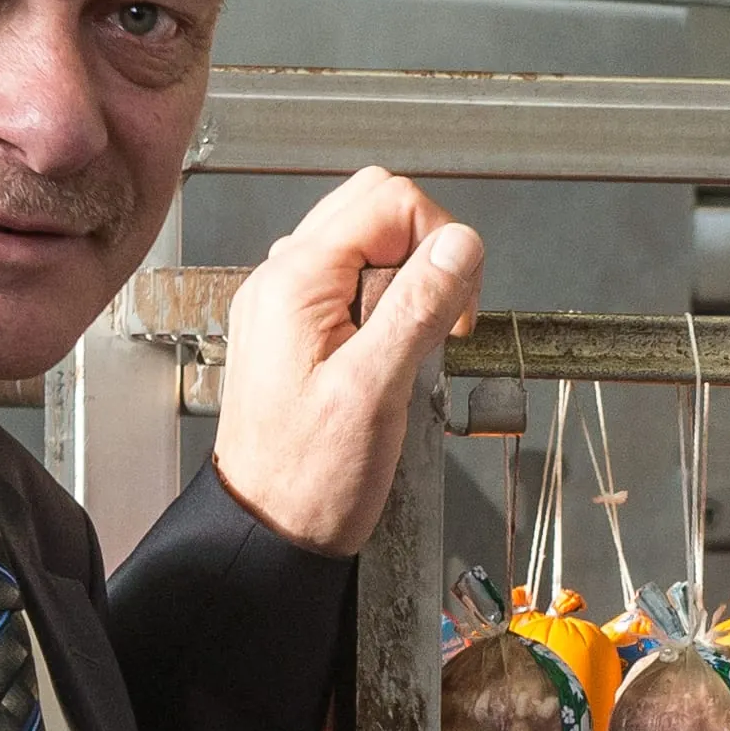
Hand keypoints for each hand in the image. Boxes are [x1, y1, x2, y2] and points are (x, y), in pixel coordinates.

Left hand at [211, 168, 482, 555]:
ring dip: (406, 277)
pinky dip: (384, 302)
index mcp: (294, 281)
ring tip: (412, 342)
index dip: (439, 242)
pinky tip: (390, 351)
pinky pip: (351, 281)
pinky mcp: (297, 327)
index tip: (454, 306)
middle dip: (425, 250)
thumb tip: (461, 243)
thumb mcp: (376, 390)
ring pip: (366, 241)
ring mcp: (286, 301)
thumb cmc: (309, 477)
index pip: (389, 201)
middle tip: (440, 318)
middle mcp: (282, 279)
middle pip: (375, 207)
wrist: (268, 529)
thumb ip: (418, 307)